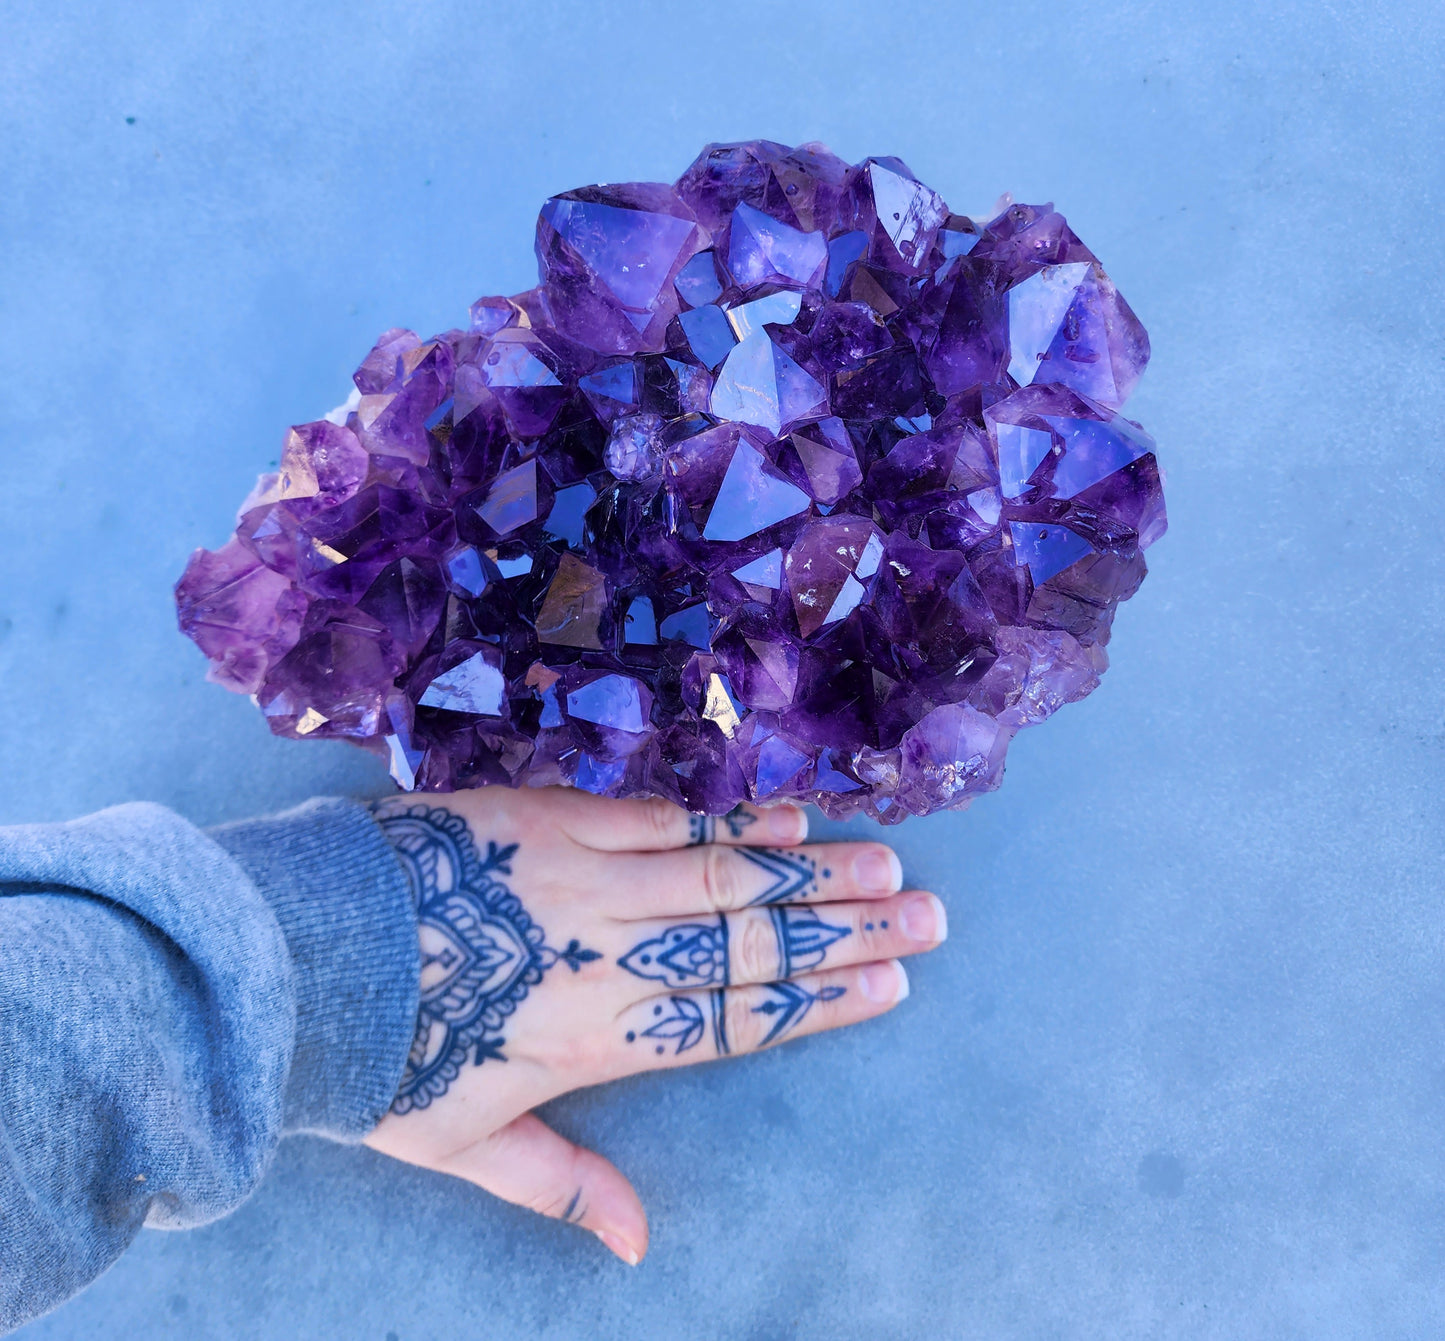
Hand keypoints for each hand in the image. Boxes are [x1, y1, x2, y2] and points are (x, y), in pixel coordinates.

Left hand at [361, 787, 945, 1264]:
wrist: (291, 952)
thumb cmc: (376, 1058)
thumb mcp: (463, 1144)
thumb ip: (560, 1182)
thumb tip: (643, 1245)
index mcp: (599, 1039)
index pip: (737, 1019)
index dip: (820, 1000)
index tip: (890, 984)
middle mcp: (612, 954)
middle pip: (753, 941)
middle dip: (847, 931)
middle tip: (927, 917)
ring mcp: (586, 875)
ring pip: (724, 873)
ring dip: (813, 868)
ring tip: (888, 862)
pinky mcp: (553, 815)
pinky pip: (662, 817)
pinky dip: (731, 818)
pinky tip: (789, 812)